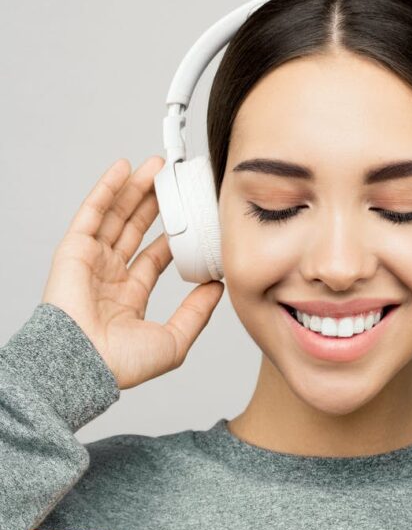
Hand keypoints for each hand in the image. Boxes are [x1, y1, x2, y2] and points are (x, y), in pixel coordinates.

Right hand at [40, 156, 224, 389]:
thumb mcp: (174, 340)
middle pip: (135, 229)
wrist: (84, 364)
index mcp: (128, 297)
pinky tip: (124, 168)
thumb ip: (196, 312)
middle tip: (175, 180)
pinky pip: (92, 212)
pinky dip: (107, 188)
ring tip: (157, 165)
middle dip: (155, 203)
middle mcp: (108, 276)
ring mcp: (90, 261)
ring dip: (136, 188)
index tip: (193, 215)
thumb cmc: (120, 363)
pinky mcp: (74, 250)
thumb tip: (218, 288)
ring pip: (117, 215)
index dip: (173, 234)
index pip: (154, 256)